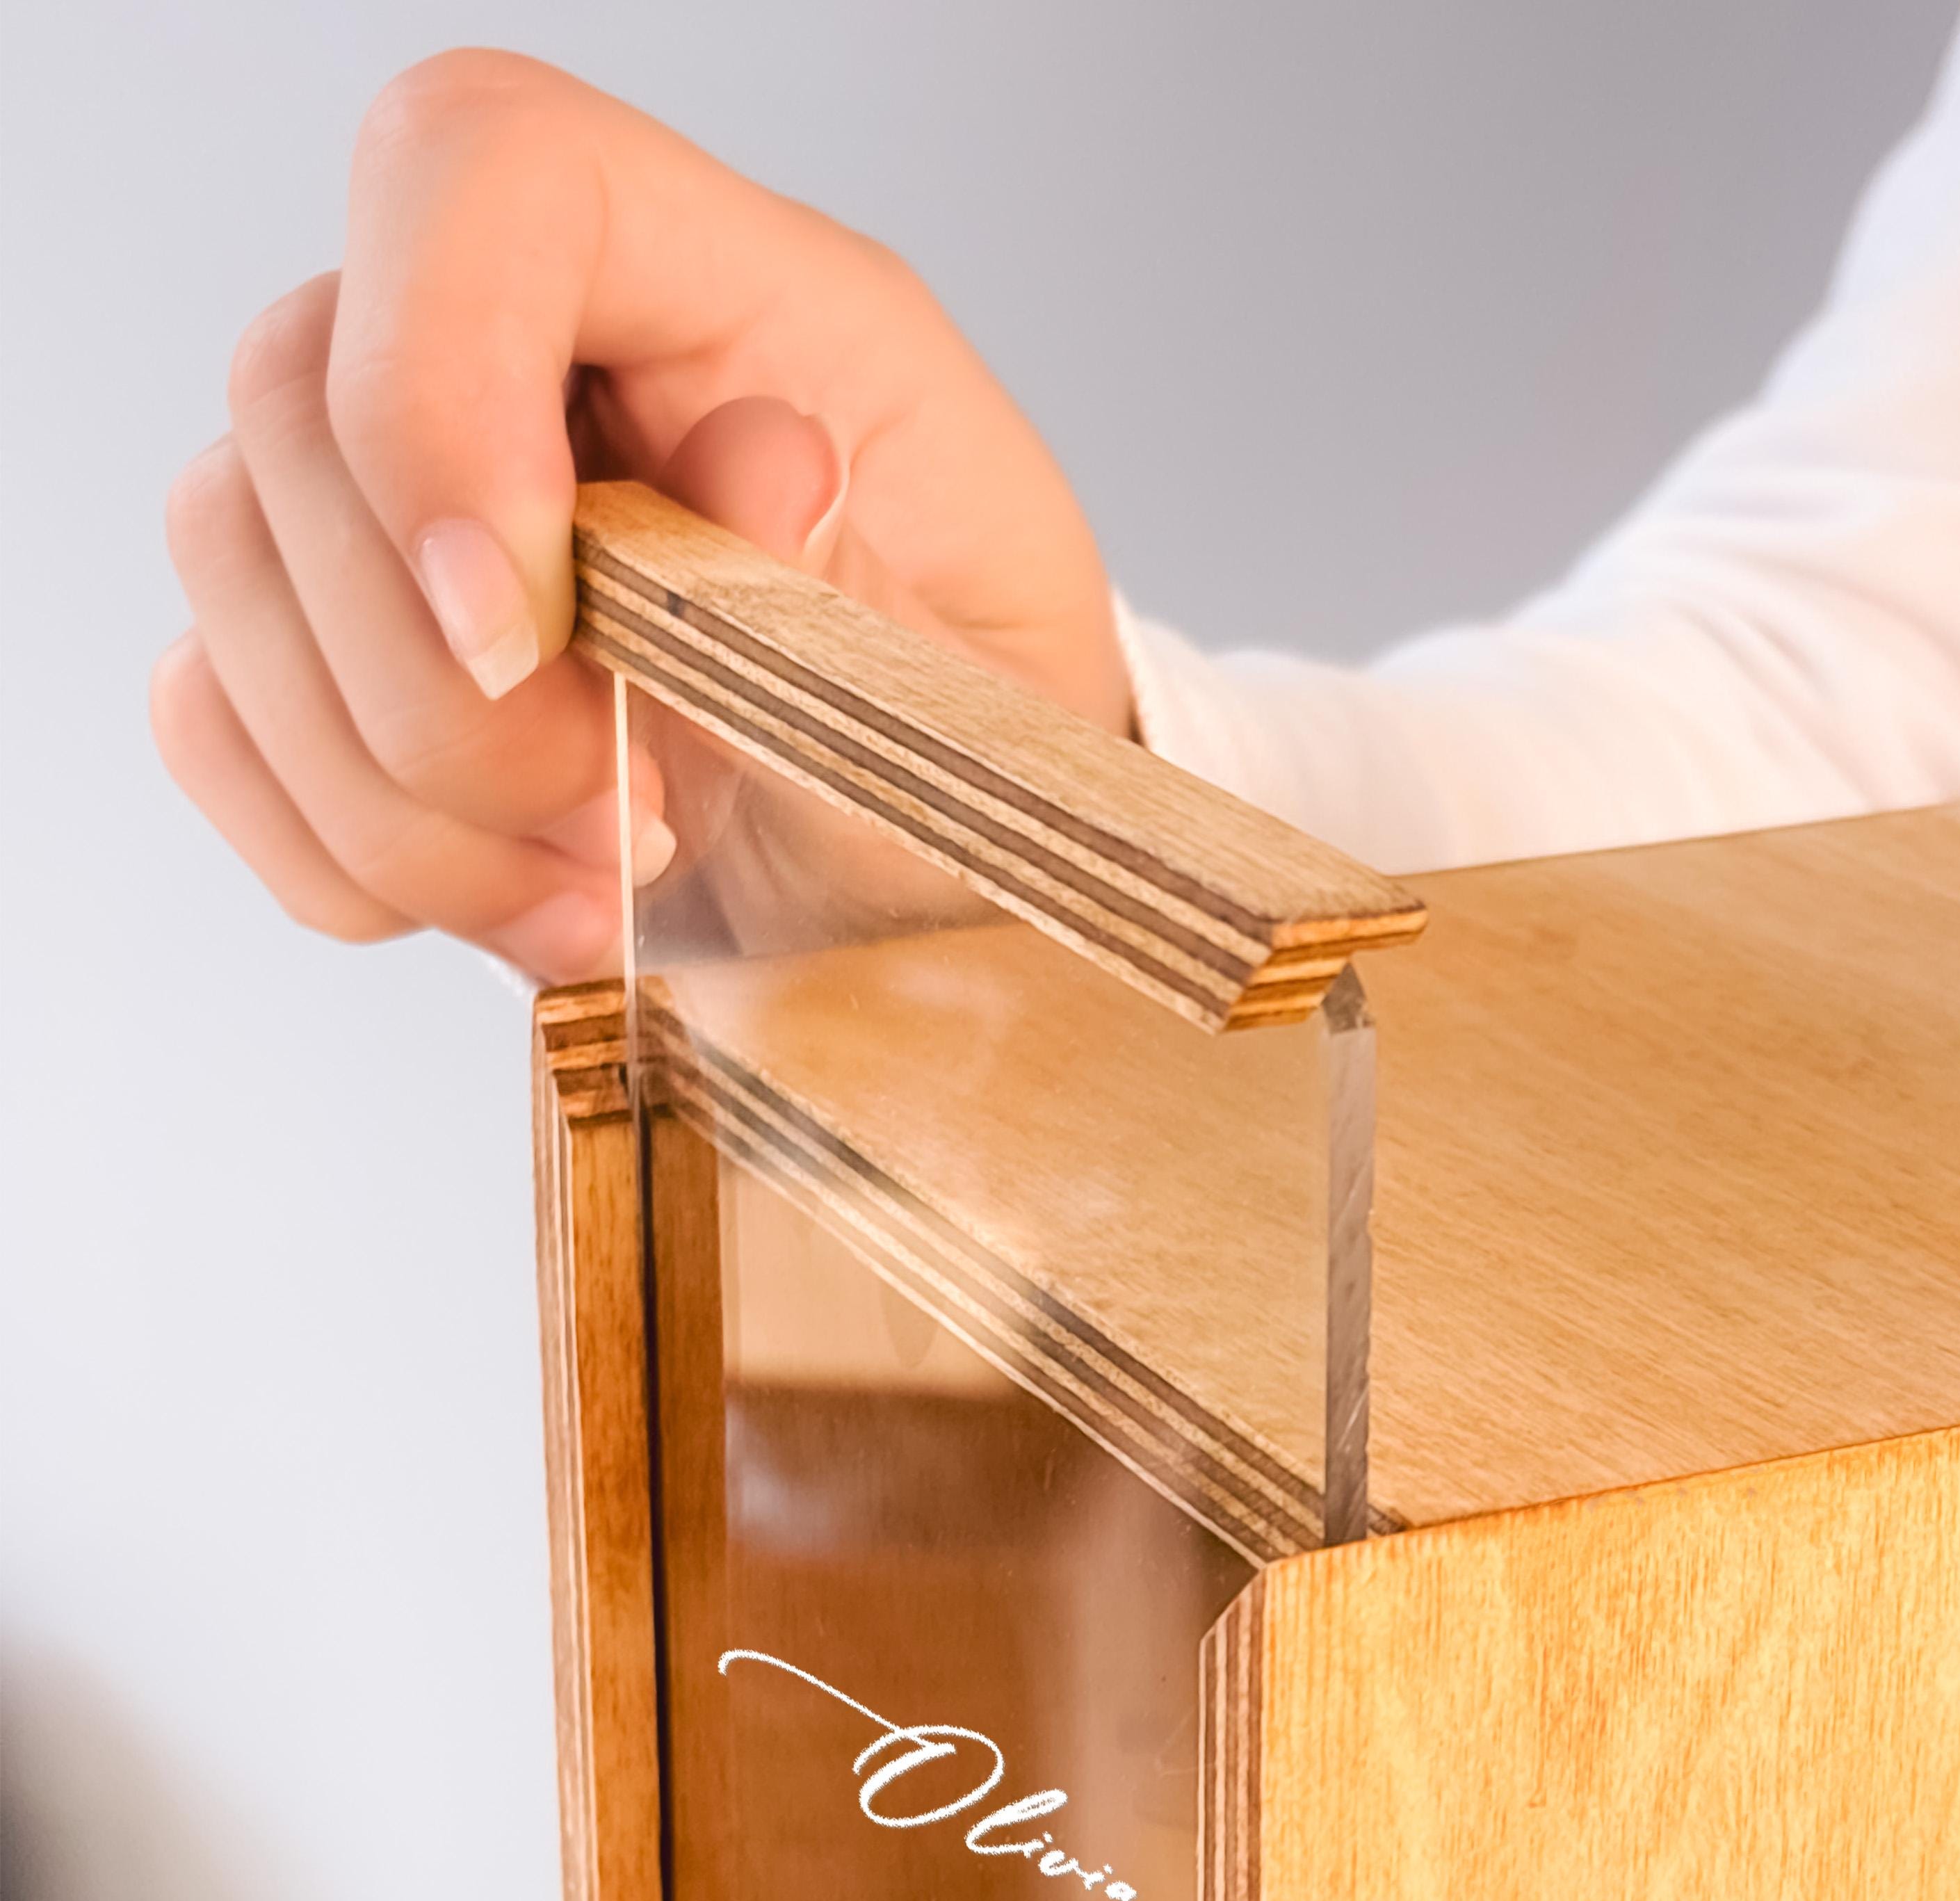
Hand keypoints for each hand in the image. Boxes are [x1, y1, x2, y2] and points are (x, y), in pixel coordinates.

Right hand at [154, 49, 1131, 981]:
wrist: (924, 848)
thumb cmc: (966, 731)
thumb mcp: (978, 661)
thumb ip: (839, 571)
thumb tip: (747, 463)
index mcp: (727, 285)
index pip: (482, 174)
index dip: (439, 389)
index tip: (518, 635)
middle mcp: (528, 351)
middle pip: (302, 406)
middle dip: (448, 696)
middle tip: (629, 834)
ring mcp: (401, 492)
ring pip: (234, 574)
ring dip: (406, 803)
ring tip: (599, 896)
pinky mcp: (335, 643)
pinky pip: (213, 714)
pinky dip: (346, 851)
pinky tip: (510, 899)